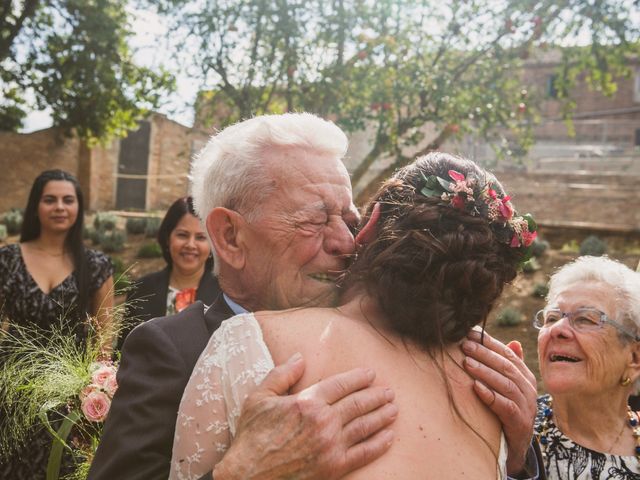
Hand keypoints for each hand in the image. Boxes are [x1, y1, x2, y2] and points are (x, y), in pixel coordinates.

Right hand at [214, 353, 396, 479]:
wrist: (248, 475)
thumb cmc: (252, 436)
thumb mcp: (259, 398)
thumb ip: (281, 374)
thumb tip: (300, 357)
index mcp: (307, 402)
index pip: (340, 385)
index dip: (358, 378)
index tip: (370, 374)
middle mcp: (323, 422)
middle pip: (358, 404)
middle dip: (376, 396)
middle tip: (389, 391)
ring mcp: (330, 446)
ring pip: (364, 426)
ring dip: (381, 416)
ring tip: (393, 409)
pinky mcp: (334, 467)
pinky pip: (363, 453)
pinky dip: (379, 444)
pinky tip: (389, 437)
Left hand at [461, 330, 536, 475]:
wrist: (514, 447)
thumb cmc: (507, 411)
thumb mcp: (507, 387)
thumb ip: (507, 366)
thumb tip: (512, 342)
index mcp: (525, 377)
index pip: (508, 354)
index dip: (490, 343)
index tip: (470, 333)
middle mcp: (528, 390)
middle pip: (506, 367)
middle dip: (484, 354)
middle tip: (465, 345)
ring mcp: (526, 407)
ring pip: (506, 384)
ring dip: (485, 372)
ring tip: (466, 363)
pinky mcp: (520, 423)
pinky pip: (505, 406)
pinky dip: (490, 396)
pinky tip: (476, 387)